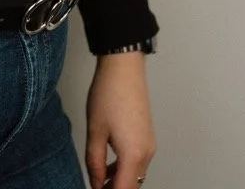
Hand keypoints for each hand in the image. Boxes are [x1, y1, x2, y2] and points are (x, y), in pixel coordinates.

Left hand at [85, 52, 155, 188]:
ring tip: (99, 180)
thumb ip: (95, 162)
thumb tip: (96, 183)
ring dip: (120, 180)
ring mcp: (149, 143)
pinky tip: (109, 164)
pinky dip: (125, 168)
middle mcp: (146, 152)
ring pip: (135, 173)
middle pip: (132, 184)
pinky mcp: (147, 135)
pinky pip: (138, 160)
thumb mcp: (95, 131)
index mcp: (133, 154)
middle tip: (96, 186)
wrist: (124, 67)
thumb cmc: (109, 94)